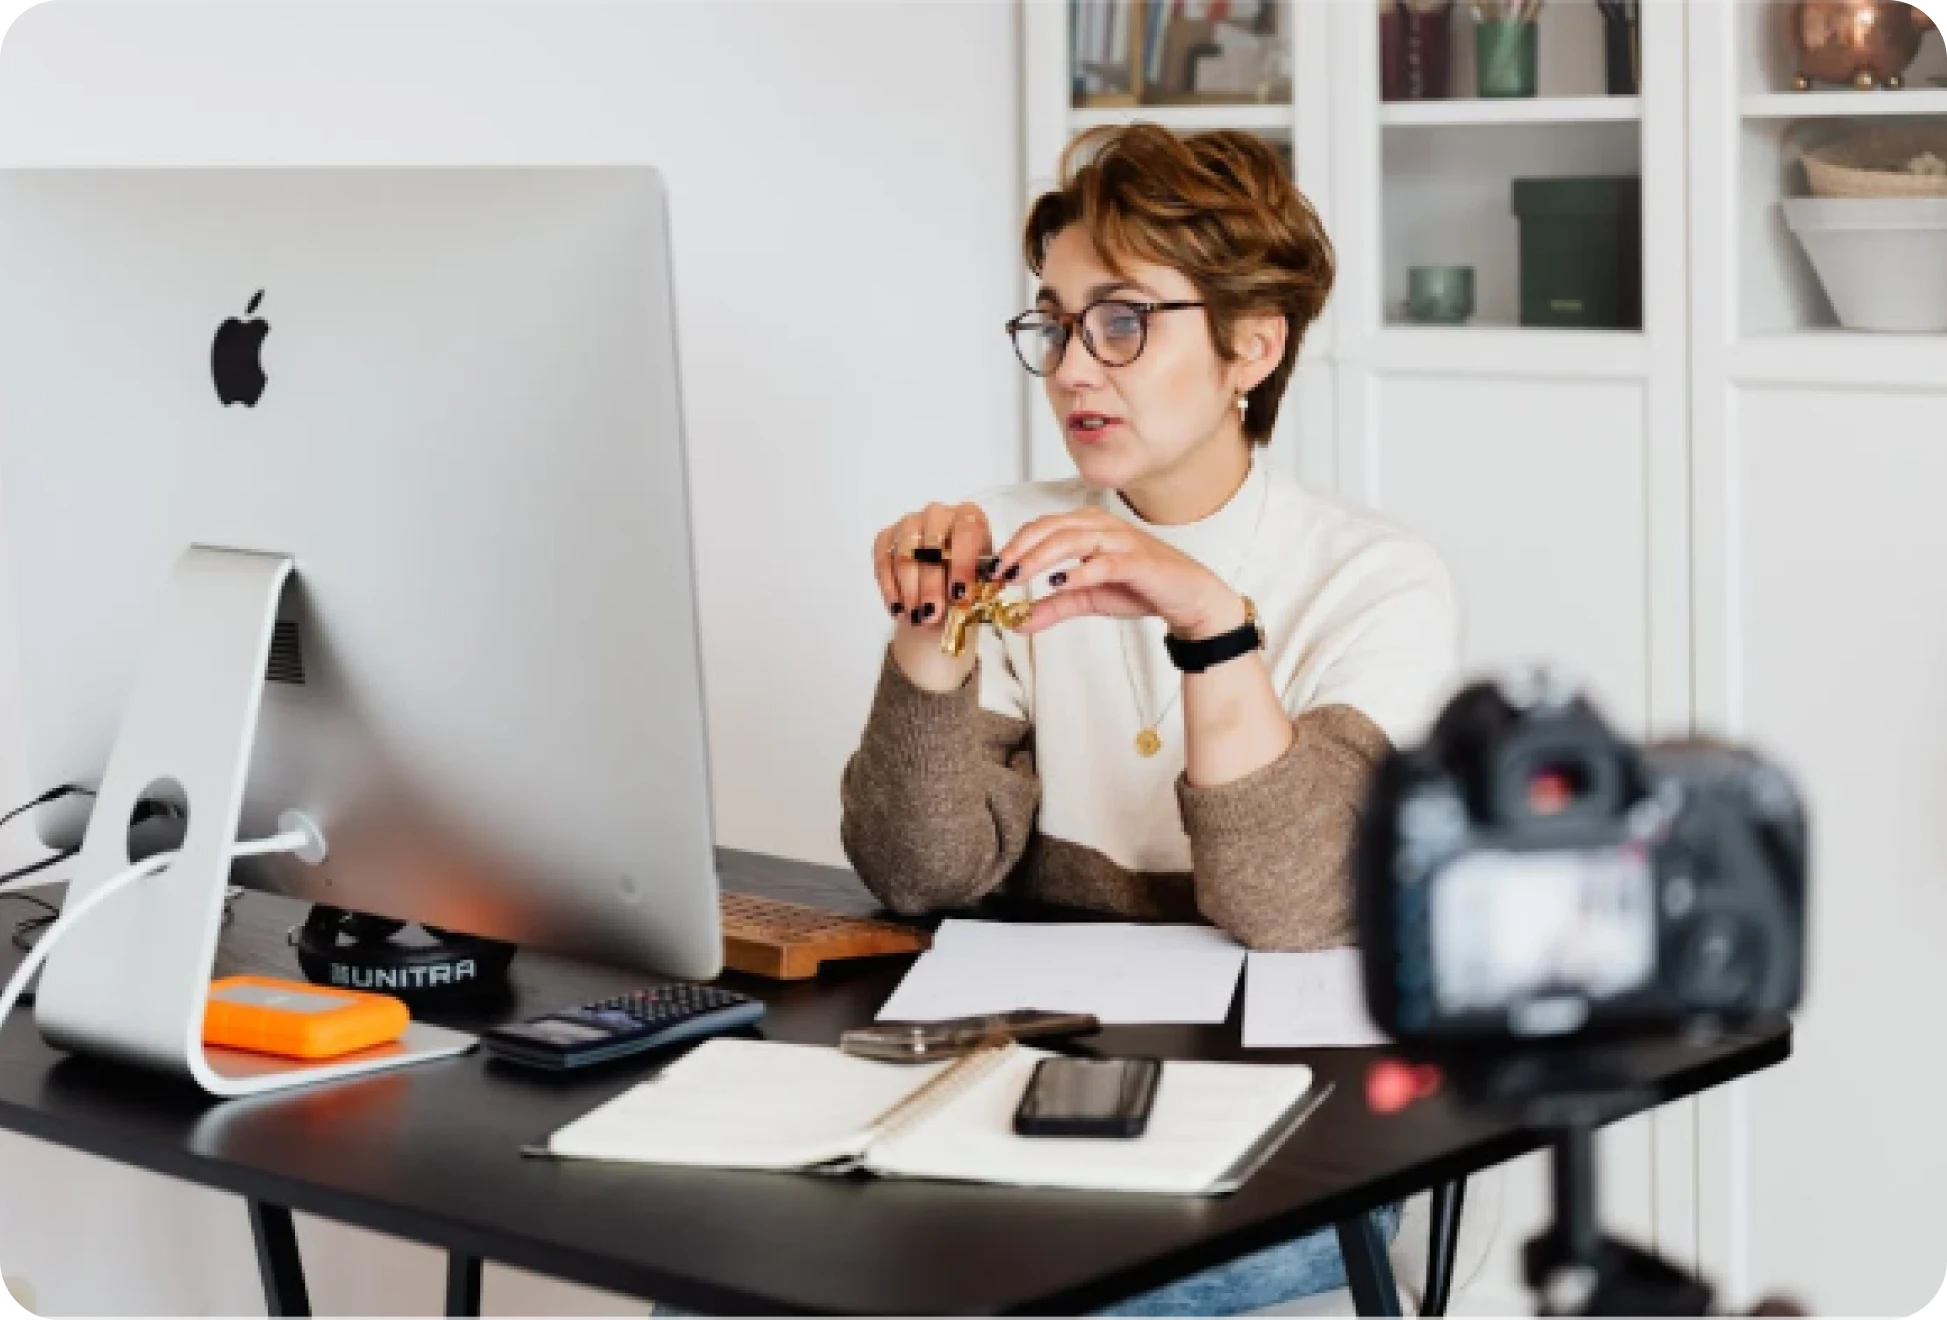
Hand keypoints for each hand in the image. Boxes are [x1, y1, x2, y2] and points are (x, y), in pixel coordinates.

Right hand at [872, 501, 992, 690]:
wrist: (946, 582)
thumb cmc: (968, 578)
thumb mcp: (986, 580)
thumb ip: (987, 581)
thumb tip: (985, 584)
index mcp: (969, 516)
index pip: (966, 532)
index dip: (962, 564)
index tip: (960, 595)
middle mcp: (938, 514)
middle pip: (931, 545)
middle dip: (930, 585)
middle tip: (932, 615)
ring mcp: (909, 523)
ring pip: (904, 555)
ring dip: (909, 590)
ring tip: (916, 617)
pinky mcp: (887, 537)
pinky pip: (882, 560)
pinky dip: (890, 588)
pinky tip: (899, 609)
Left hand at [990, 508, 1244, 640]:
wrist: (1188, 598)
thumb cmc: (1141, 588)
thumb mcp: (1088, 599)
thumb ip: (1054, 607)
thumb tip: (1018, 622)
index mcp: (1089, 527)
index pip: (1041, 526)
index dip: (1013, 545)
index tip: (992, 570)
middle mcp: (1103, 526)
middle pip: (1051, 528)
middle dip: (1019, 550)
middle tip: (998, 574)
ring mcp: (1122, 540)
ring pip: (1072, 539)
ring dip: (1040, 558)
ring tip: (1018, 577)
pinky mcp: (1139, 561)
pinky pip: (1104, 562)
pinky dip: (1079, 572)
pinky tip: (1058, 583)